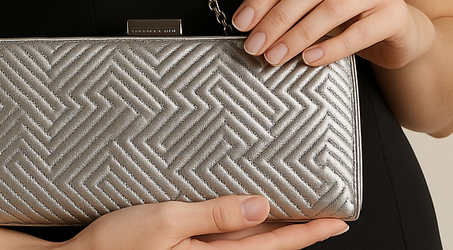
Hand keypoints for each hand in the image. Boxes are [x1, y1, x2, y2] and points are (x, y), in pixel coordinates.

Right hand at [62, 195, 346, 247]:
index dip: (308, 233)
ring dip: (274, 232)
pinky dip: (245, 231)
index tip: (337, 221)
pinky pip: (226, 244)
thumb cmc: (115, 246)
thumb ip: (215, 215)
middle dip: (299, 233)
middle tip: (326, 217)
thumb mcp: (166, 222)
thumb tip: (261, 206)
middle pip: (267, 248)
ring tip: (295, 215)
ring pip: (249, 247)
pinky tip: (245, 217)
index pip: (274, 246)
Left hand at [232, 0, 435, 69]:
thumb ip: (290, 1)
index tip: (242, 22)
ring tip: (276, 56)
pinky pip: (359, 33)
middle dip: (276, 19)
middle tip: (256, 45)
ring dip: (297, 36)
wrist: (400, 30)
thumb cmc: (351, 12)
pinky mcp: (396, 14)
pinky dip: (330, 48)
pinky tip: (309, 59)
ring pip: (331, 9)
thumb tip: (251, 24)